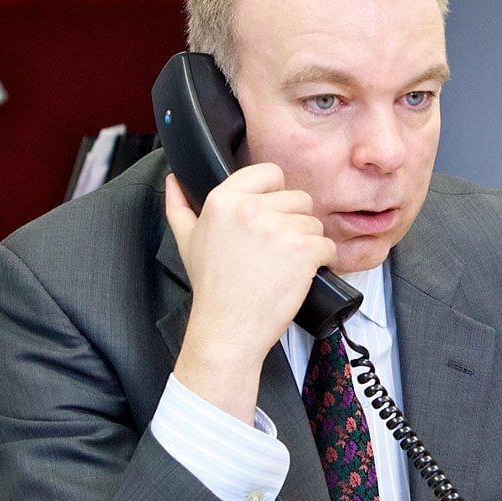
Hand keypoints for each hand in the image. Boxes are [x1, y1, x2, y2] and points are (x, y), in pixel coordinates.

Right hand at [165, 166, 334, 416]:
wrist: (228, 328)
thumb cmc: (212, 287)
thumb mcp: (187, 241)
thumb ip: (179, 205)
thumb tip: (174, 179)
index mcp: (224, 200)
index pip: (269, 172)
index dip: (275, 194)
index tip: (272, 215)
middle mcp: (251, 209)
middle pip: (298, 198)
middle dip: (294, 223)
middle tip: (275, 251)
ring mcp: (279, 228)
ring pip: (314, 223)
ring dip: (308, 243)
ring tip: (284, 265)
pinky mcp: (303, 250)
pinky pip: (328, 245)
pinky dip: (322, 262)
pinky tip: (301, 275)